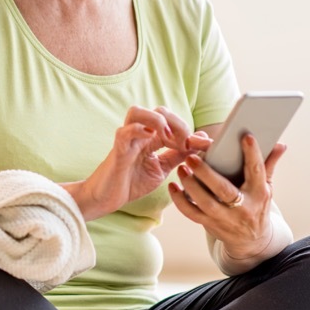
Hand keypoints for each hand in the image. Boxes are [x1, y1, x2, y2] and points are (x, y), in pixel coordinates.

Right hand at [70, 106, 210, 219]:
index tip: (199, 146)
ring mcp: (126, 140)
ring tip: (168, 139)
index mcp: (150, 137)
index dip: (188, 129)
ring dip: (157, 121)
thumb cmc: (130, 182)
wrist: (106, 199)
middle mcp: (138, 134)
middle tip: (185, 144)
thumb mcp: (162, 168)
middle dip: (177, 124)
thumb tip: (202, 140)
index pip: (171, 120)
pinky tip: (152, 138)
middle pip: (159, 110)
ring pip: (137, 112)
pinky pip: (125, 132)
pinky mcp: (117, 150)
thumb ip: (179, 154)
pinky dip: (139, 130)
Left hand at [167, 133, 285, 260]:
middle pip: (224, 190)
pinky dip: (180, 201)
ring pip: (205, 203)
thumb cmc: (257, 206)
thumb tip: (281, 144)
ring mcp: (225, 218)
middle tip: (192, 157)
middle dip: (206, 174)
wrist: (252, 241)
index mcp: (259, 193)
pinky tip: (173, 186)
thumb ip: (269, 165)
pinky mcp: (210, 224)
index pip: (256, 171)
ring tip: (181, 168)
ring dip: (190, 186)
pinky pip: (191, 213)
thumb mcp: (266, 187)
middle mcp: (242, 207)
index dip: (252, 154)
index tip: (246, 137)